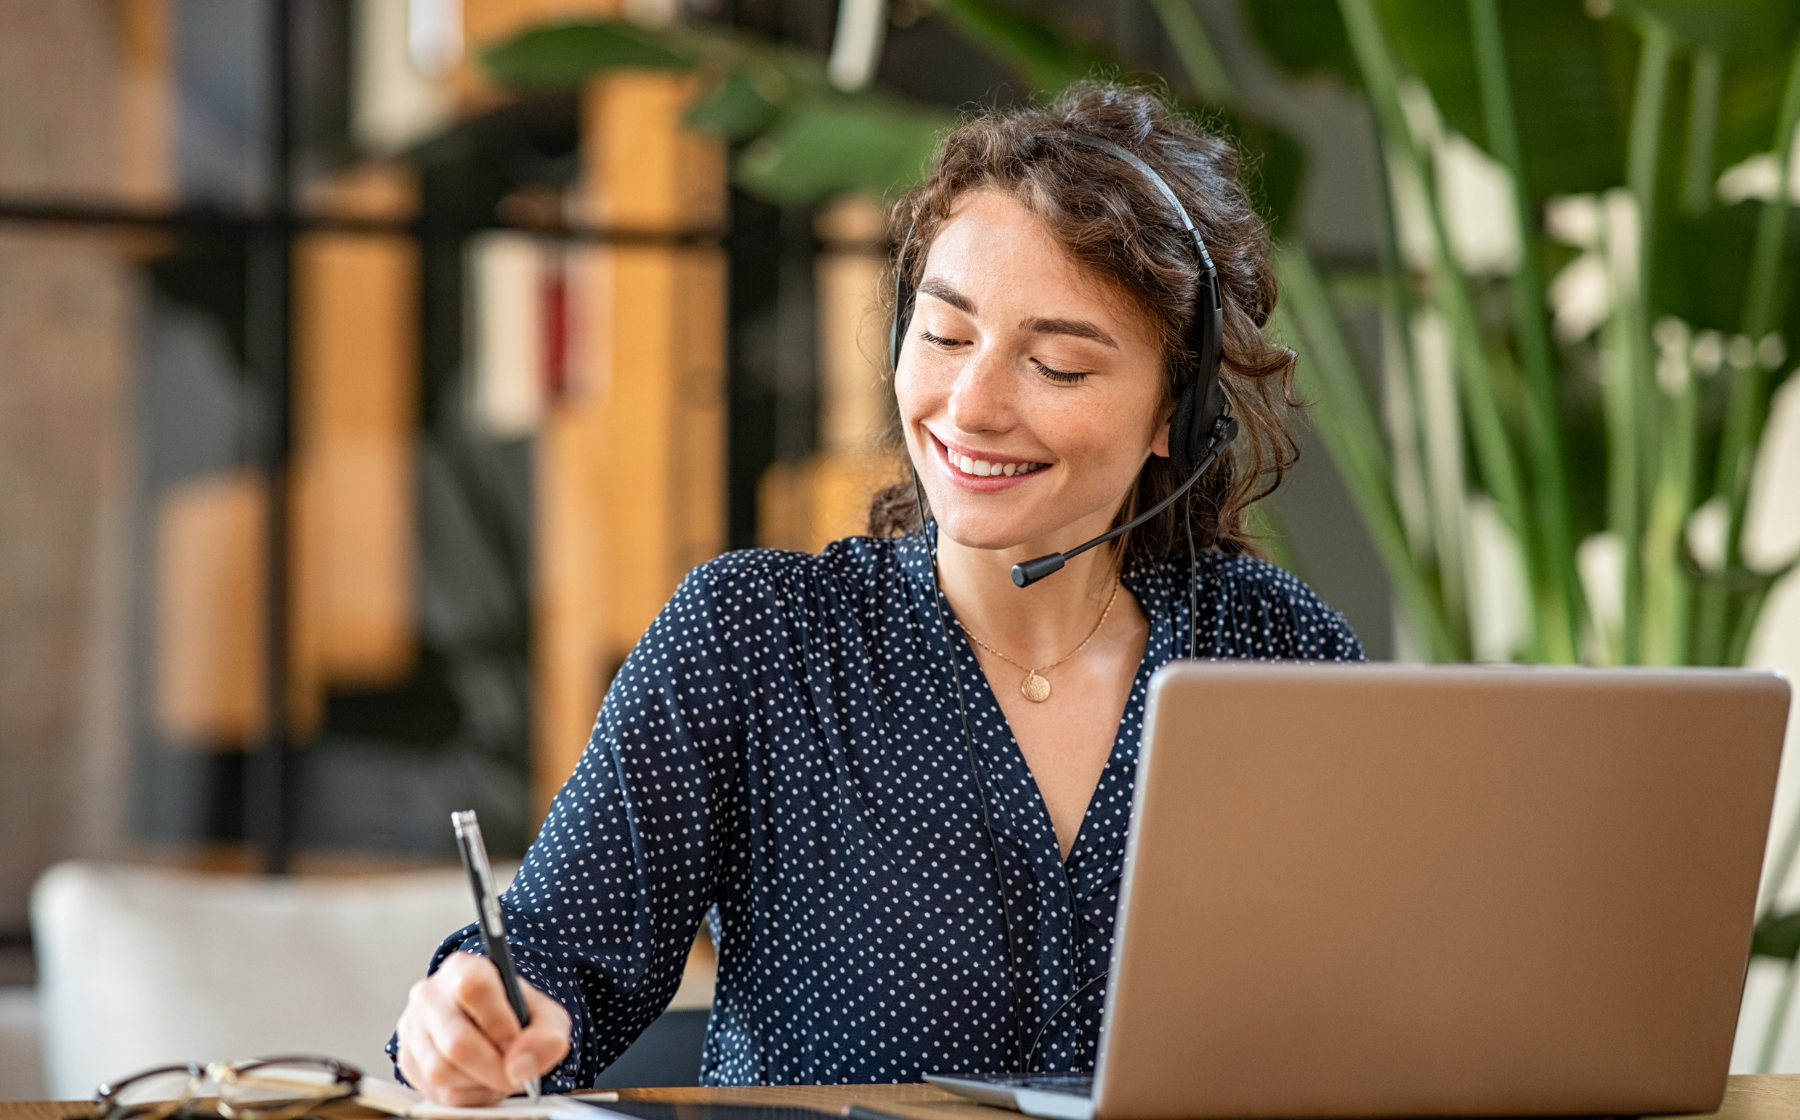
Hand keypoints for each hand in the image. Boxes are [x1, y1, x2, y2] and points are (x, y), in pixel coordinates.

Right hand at [396, 951, 571, 1105]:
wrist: (494, 1026)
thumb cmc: (516, 1016)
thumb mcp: (546, 1017)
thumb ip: (546, 1037)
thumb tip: (522, 1064)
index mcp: (464, 968)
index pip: (472, 988)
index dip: (498, 1022)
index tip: (516, 1041)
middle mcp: (430, 994)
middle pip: (455, 1041)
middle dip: (493, 1068)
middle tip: (514, 1073)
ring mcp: (413, 1028)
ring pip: (441, 1071)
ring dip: (479, 1084)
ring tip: (498, 1073)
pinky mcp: (408, 1060)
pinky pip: (435, 1092)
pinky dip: (466, 1096)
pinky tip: (480, 1081)